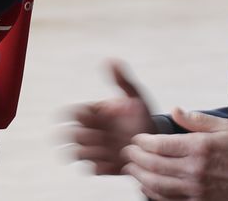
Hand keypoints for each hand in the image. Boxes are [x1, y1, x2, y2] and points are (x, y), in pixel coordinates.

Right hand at [69, 60, 157, 174]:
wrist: (157, 141)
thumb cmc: (143, 115)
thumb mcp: (136, 96)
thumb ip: (122, 80)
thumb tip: (110, 59)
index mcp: (94, 113)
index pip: (73, 113)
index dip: (76, 115)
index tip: (88, 116)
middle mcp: (91, 131)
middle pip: (70, 134)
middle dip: (75, 136)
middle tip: (93, 136)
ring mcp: (96, 150)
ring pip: (77, 153)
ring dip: (85, 151)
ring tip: (102, 149)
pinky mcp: (104, 166)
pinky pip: (92, 169)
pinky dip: (98, 166)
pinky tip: (112, 162)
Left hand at [122, 107, 227, 200]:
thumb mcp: (226, 127)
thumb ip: (197, 120)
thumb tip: (175, 110)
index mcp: (199, 148)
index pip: (159, 145)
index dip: (142, 141)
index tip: (136, 138)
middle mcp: (194, 170)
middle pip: (153, 165)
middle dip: (135, 158)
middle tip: (128, 152)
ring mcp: (194, 190)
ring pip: (156, 185)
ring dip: (139, 176)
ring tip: (132, 168)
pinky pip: (167, 200)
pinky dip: (152, 193)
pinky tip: (147, 186)